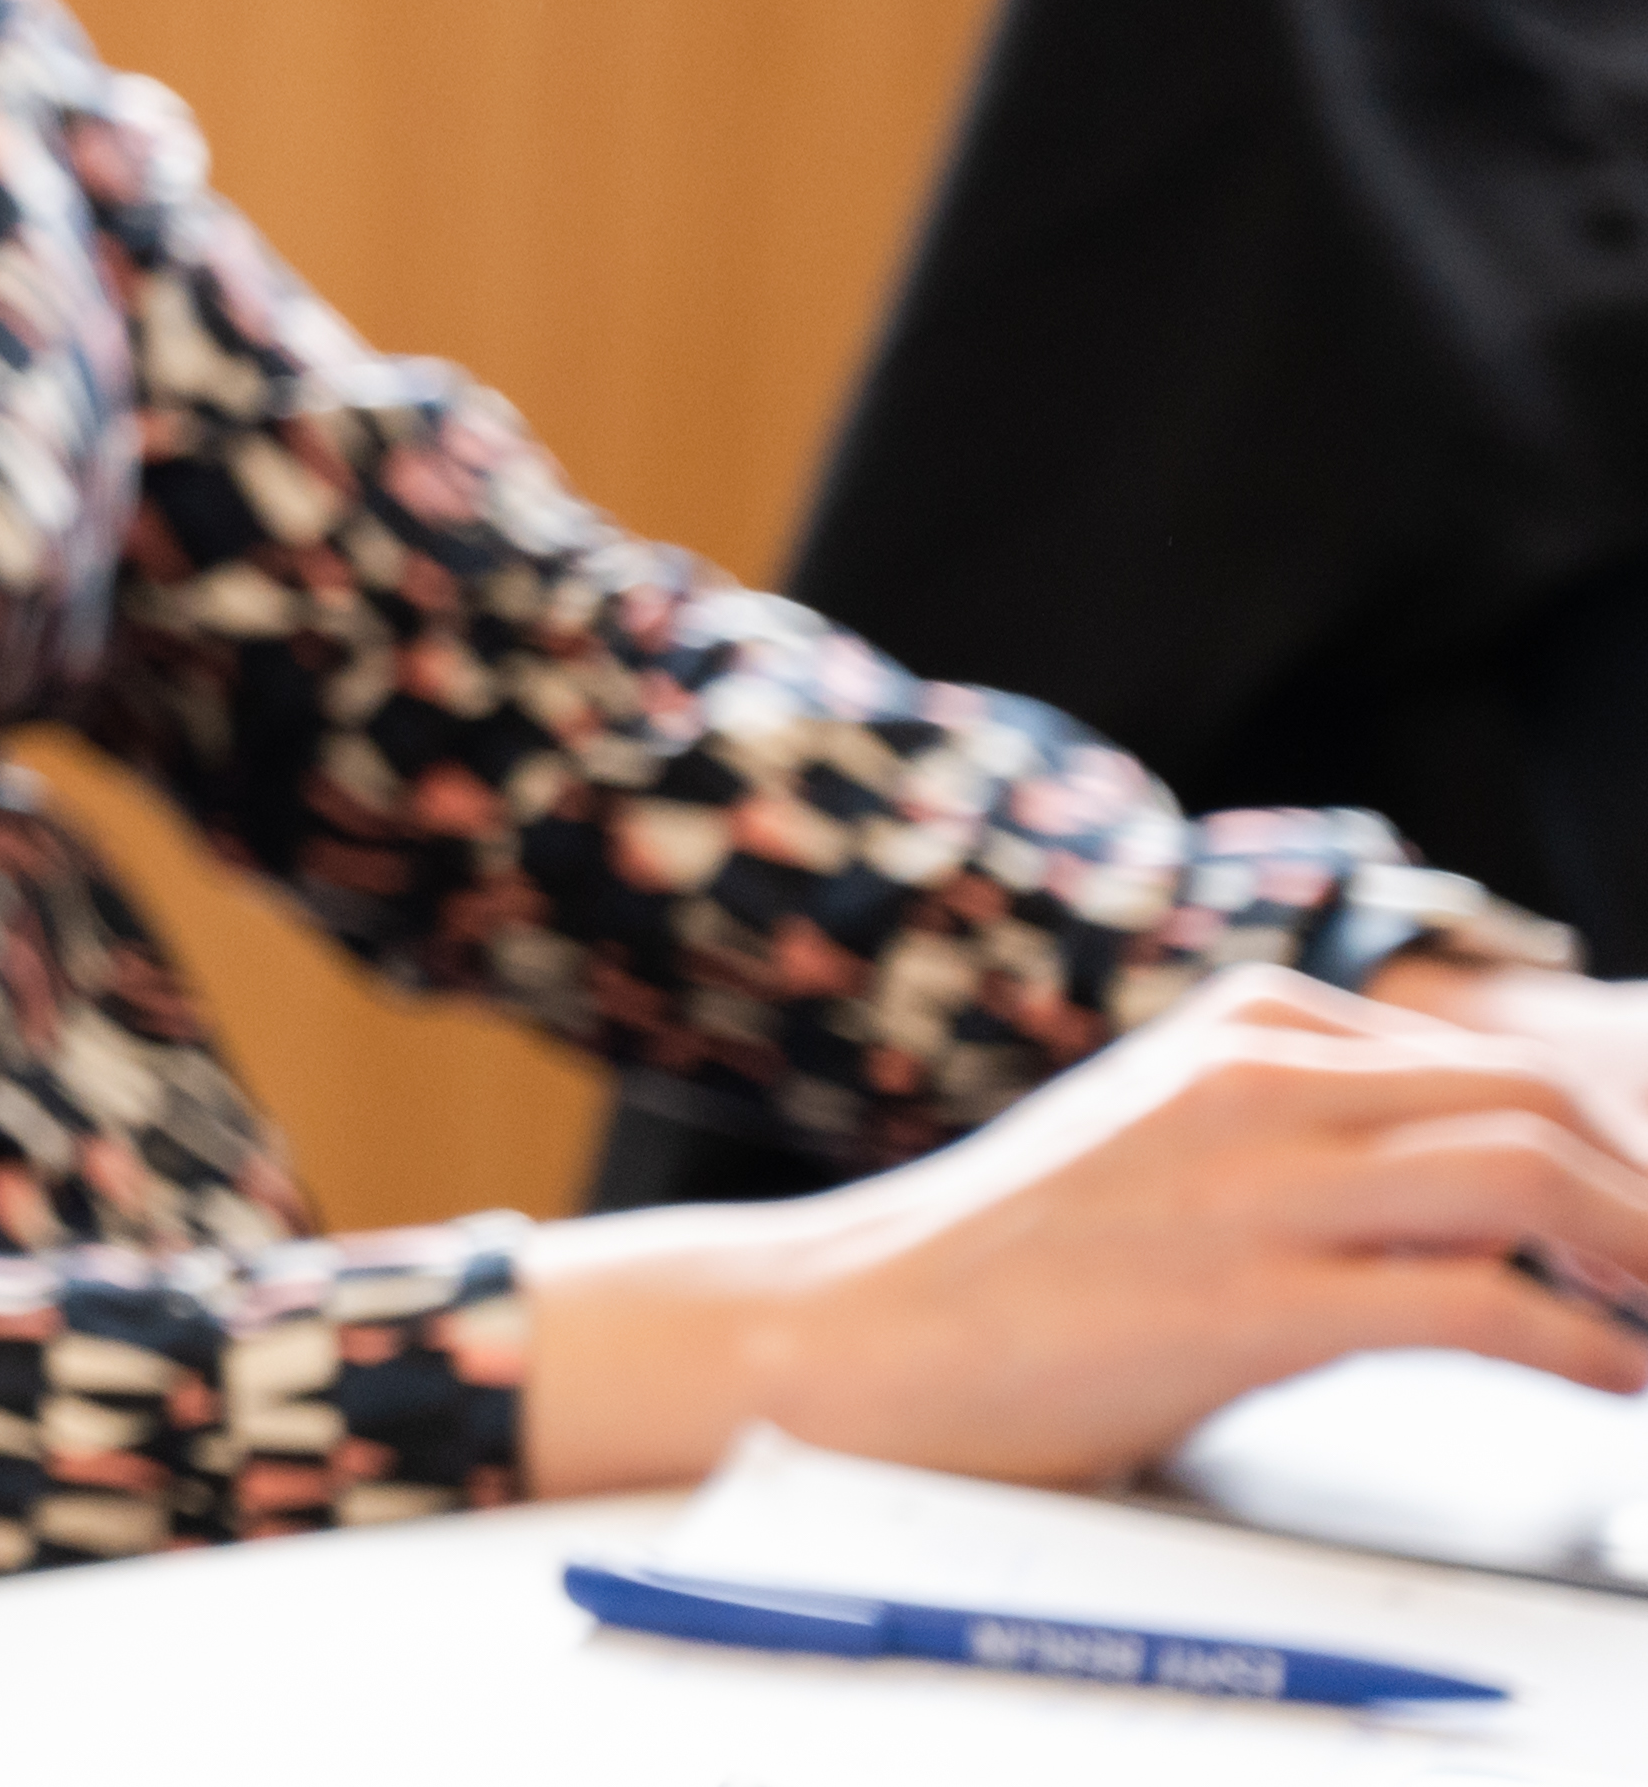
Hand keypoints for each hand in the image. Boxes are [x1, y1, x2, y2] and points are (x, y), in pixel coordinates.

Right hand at [523, 963, 1647, 1498]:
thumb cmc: (996, 1272)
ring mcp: (1250, 1183)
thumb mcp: (1162, 1153)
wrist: (843, 1330)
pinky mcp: (1246, 1299)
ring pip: (1531, 1178)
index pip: (1496, 1063)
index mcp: (1239, 1029)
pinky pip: (1477, 1303)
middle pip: (1541, 1105)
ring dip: (1644, 1257)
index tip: (1647, 1224)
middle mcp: (1254, 1079)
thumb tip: (1474, 1217)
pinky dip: (1584, 1344)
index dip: (1616, 1151)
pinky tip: (1616, 1381)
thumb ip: (1299, 1148)